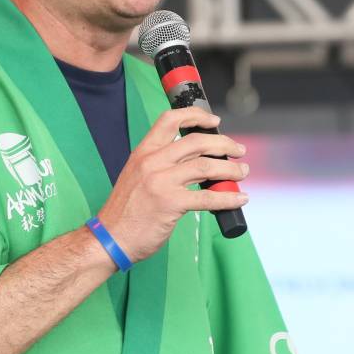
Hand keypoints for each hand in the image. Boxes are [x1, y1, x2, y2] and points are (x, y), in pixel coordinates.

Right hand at [97, 107, 247, 262]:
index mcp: (143, 152)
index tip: (214, 121)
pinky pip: (208, 197)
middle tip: (239, 150)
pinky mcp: (171, 203)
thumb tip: (195, 161)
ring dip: (231, 169)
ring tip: (242, 172)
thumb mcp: (137, 176)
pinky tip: (239, 199)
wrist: (111, 238)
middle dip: (224, 145)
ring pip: (207, 167)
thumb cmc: (126, 212)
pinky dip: (228, 197)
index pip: (170, 120)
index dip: (196, 115)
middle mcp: (152, 162)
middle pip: (197, 142)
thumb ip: (160, 165)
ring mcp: (162, 182)